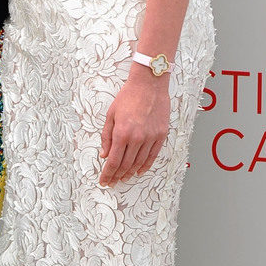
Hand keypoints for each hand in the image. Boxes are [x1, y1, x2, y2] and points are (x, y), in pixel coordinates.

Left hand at [99, 71, 169, 185]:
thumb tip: (104, 154)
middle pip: (126, 164)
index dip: (108, 173)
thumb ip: (107, 136)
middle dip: (117, 175)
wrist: (149, 84)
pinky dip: (145, 166)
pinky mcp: (161, 135)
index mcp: (122, 133)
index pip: (114, 161)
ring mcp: (150, 137)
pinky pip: (153, 155)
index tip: (104, 180)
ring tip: (124, 178)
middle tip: (113, 182)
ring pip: (139, 162)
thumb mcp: (111, 114)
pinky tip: (139, 171)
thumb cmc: (128, 96)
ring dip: (130, 172)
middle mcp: (137, 138)